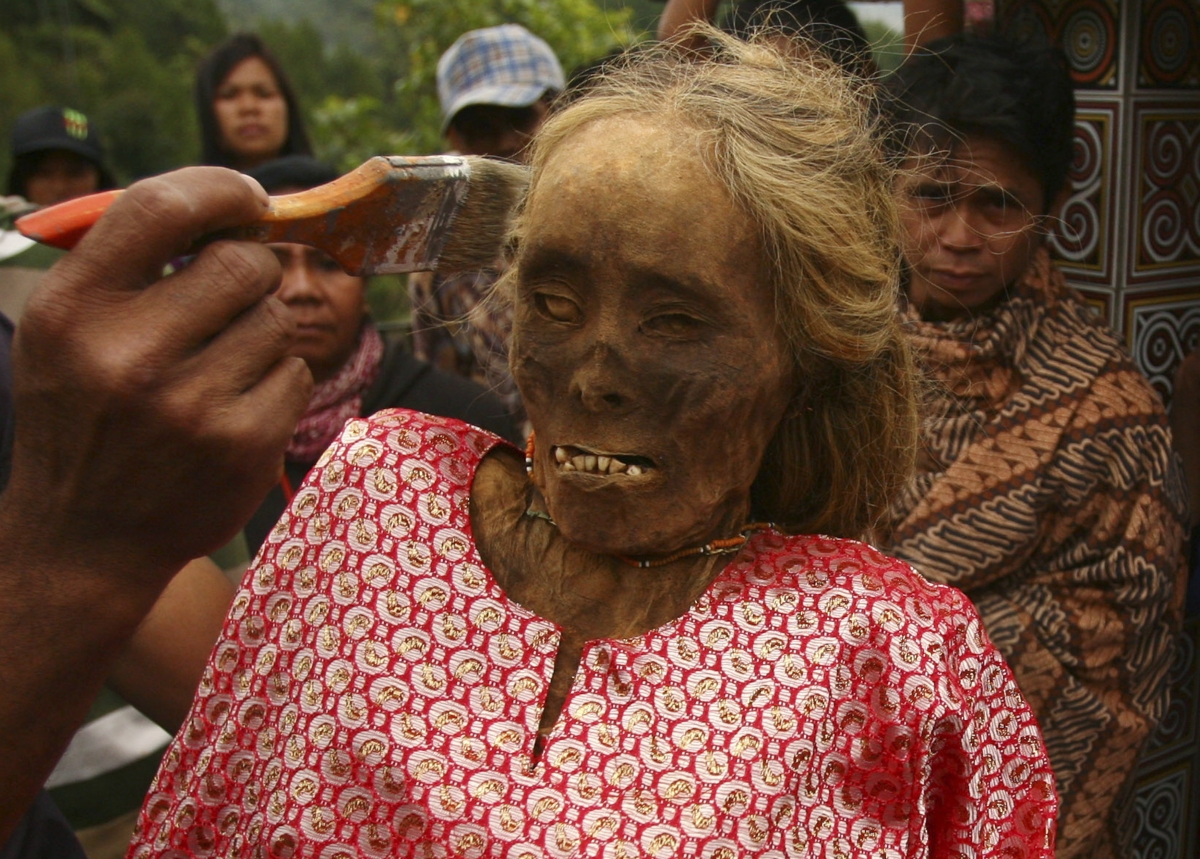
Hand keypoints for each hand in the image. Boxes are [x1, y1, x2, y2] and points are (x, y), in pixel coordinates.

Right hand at [5, 166, 312, 587]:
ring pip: (277, 320)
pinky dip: (276, 384)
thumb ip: (129, 262)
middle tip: (229, 301)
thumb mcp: (66, 332)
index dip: (218, 188)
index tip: (248, 196)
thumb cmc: (85, 416)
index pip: (159, 208)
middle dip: (249, 273)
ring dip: (261, 334)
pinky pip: (296, 375)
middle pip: (244, 262)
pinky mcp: (243, 444)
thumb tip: (230, 200)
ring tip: (217, 369)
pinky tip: (233, 410)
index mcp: (73, 310)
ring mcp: (190, 404)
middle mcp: (128, 355)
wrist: (86, 539)